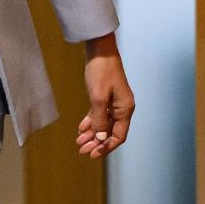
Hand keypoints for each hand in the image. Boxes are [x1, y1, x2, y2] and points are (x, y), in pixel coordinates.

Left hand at [76, 33, 132, 158]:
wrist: (99, 49)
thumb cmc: (101, 71)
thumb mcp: (98, 97)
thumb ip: (99, 119)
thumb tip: (100, 139)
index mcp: (125, 109)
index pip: (118, 136)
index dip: (106, 147)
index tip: (93, 154)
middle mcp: (122, 107)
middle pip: (110, 132)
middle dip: (96, 142)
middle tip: (81, 150)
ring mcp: (114, 102)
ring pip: (103, 124)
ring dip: (92, 133)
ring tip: (79, 142)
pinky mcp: (106, 96)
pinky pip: (100, 114)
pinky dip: (91, 122)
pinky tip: (81, 128)